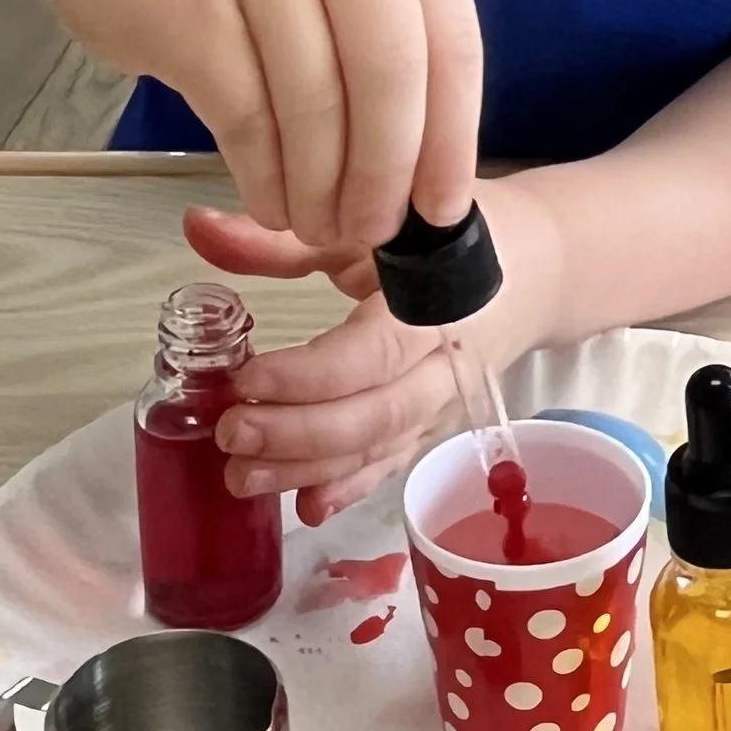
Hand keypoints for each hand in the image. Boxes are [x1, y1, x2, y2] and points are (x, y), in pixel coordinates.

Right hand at [15, 0, 482, 249]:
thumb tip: (424, 170)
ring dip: (320, 188)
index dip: (452, 138)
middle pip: (389, 73)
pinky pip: (243, 114)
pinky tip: (268, 203)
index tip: (441, 210)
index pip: (450, 37)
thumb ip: (389, 24)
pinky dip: (263, 175)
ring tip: (317, 228)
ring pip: (313, 102)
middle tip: (373, 233)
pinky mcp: (185, 1)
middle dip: (385, 173)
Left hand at [178, 176, 565, 523]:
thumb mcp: (367, 222)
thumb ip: (280, 240)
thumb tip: (195, 227)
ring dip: (309, 472)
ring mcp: (442, 403)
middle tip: (229, 436)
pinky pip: (392, 464)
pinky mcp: (435, 425)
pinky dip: (350, 489)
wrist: (535, 264)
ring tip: (241, 479)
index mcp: (430, 306)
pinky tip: (305, 508)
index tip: (246, 380)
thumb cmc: (442, 233)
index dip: (307, 378)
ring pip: (378, 449)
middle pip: (374, 417)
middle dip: (298, 435)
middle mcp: (443, 365)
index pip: (368, 356)